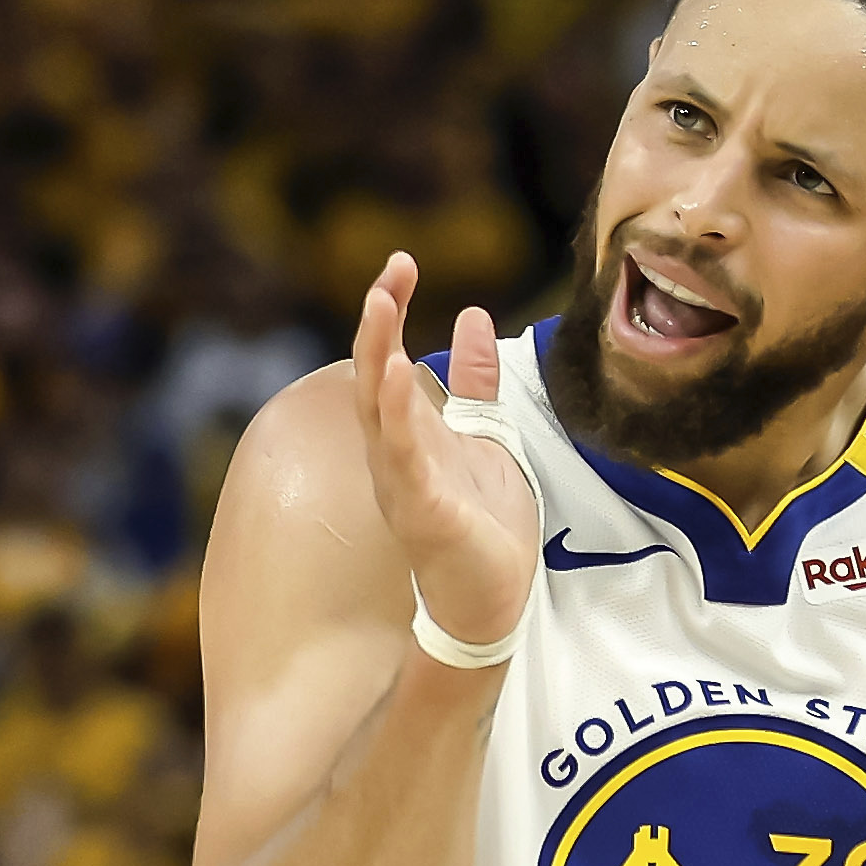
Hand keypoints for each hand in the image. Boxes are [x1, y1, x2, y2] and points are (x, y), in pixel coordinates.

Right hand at [352, 254, 534, 659]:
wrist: (492, 601)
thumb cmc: (482, 526)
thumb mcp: (488, 437)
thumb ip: (477, 383)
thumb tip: (473, 315)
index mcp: (409, 433)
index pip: (389, 360)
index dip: (390, 311)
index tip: (401, 264)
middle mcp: (393, 452)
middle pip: (373, 376)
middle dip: (377, 322)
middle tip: (388, 273)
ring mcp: (401, 480)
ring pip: (378, 410)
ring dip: (377, 356)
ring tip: (380, 305)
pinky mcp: (420, 510)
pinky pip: (403, 456)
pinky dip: (397, 415)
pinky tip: (397, 376)